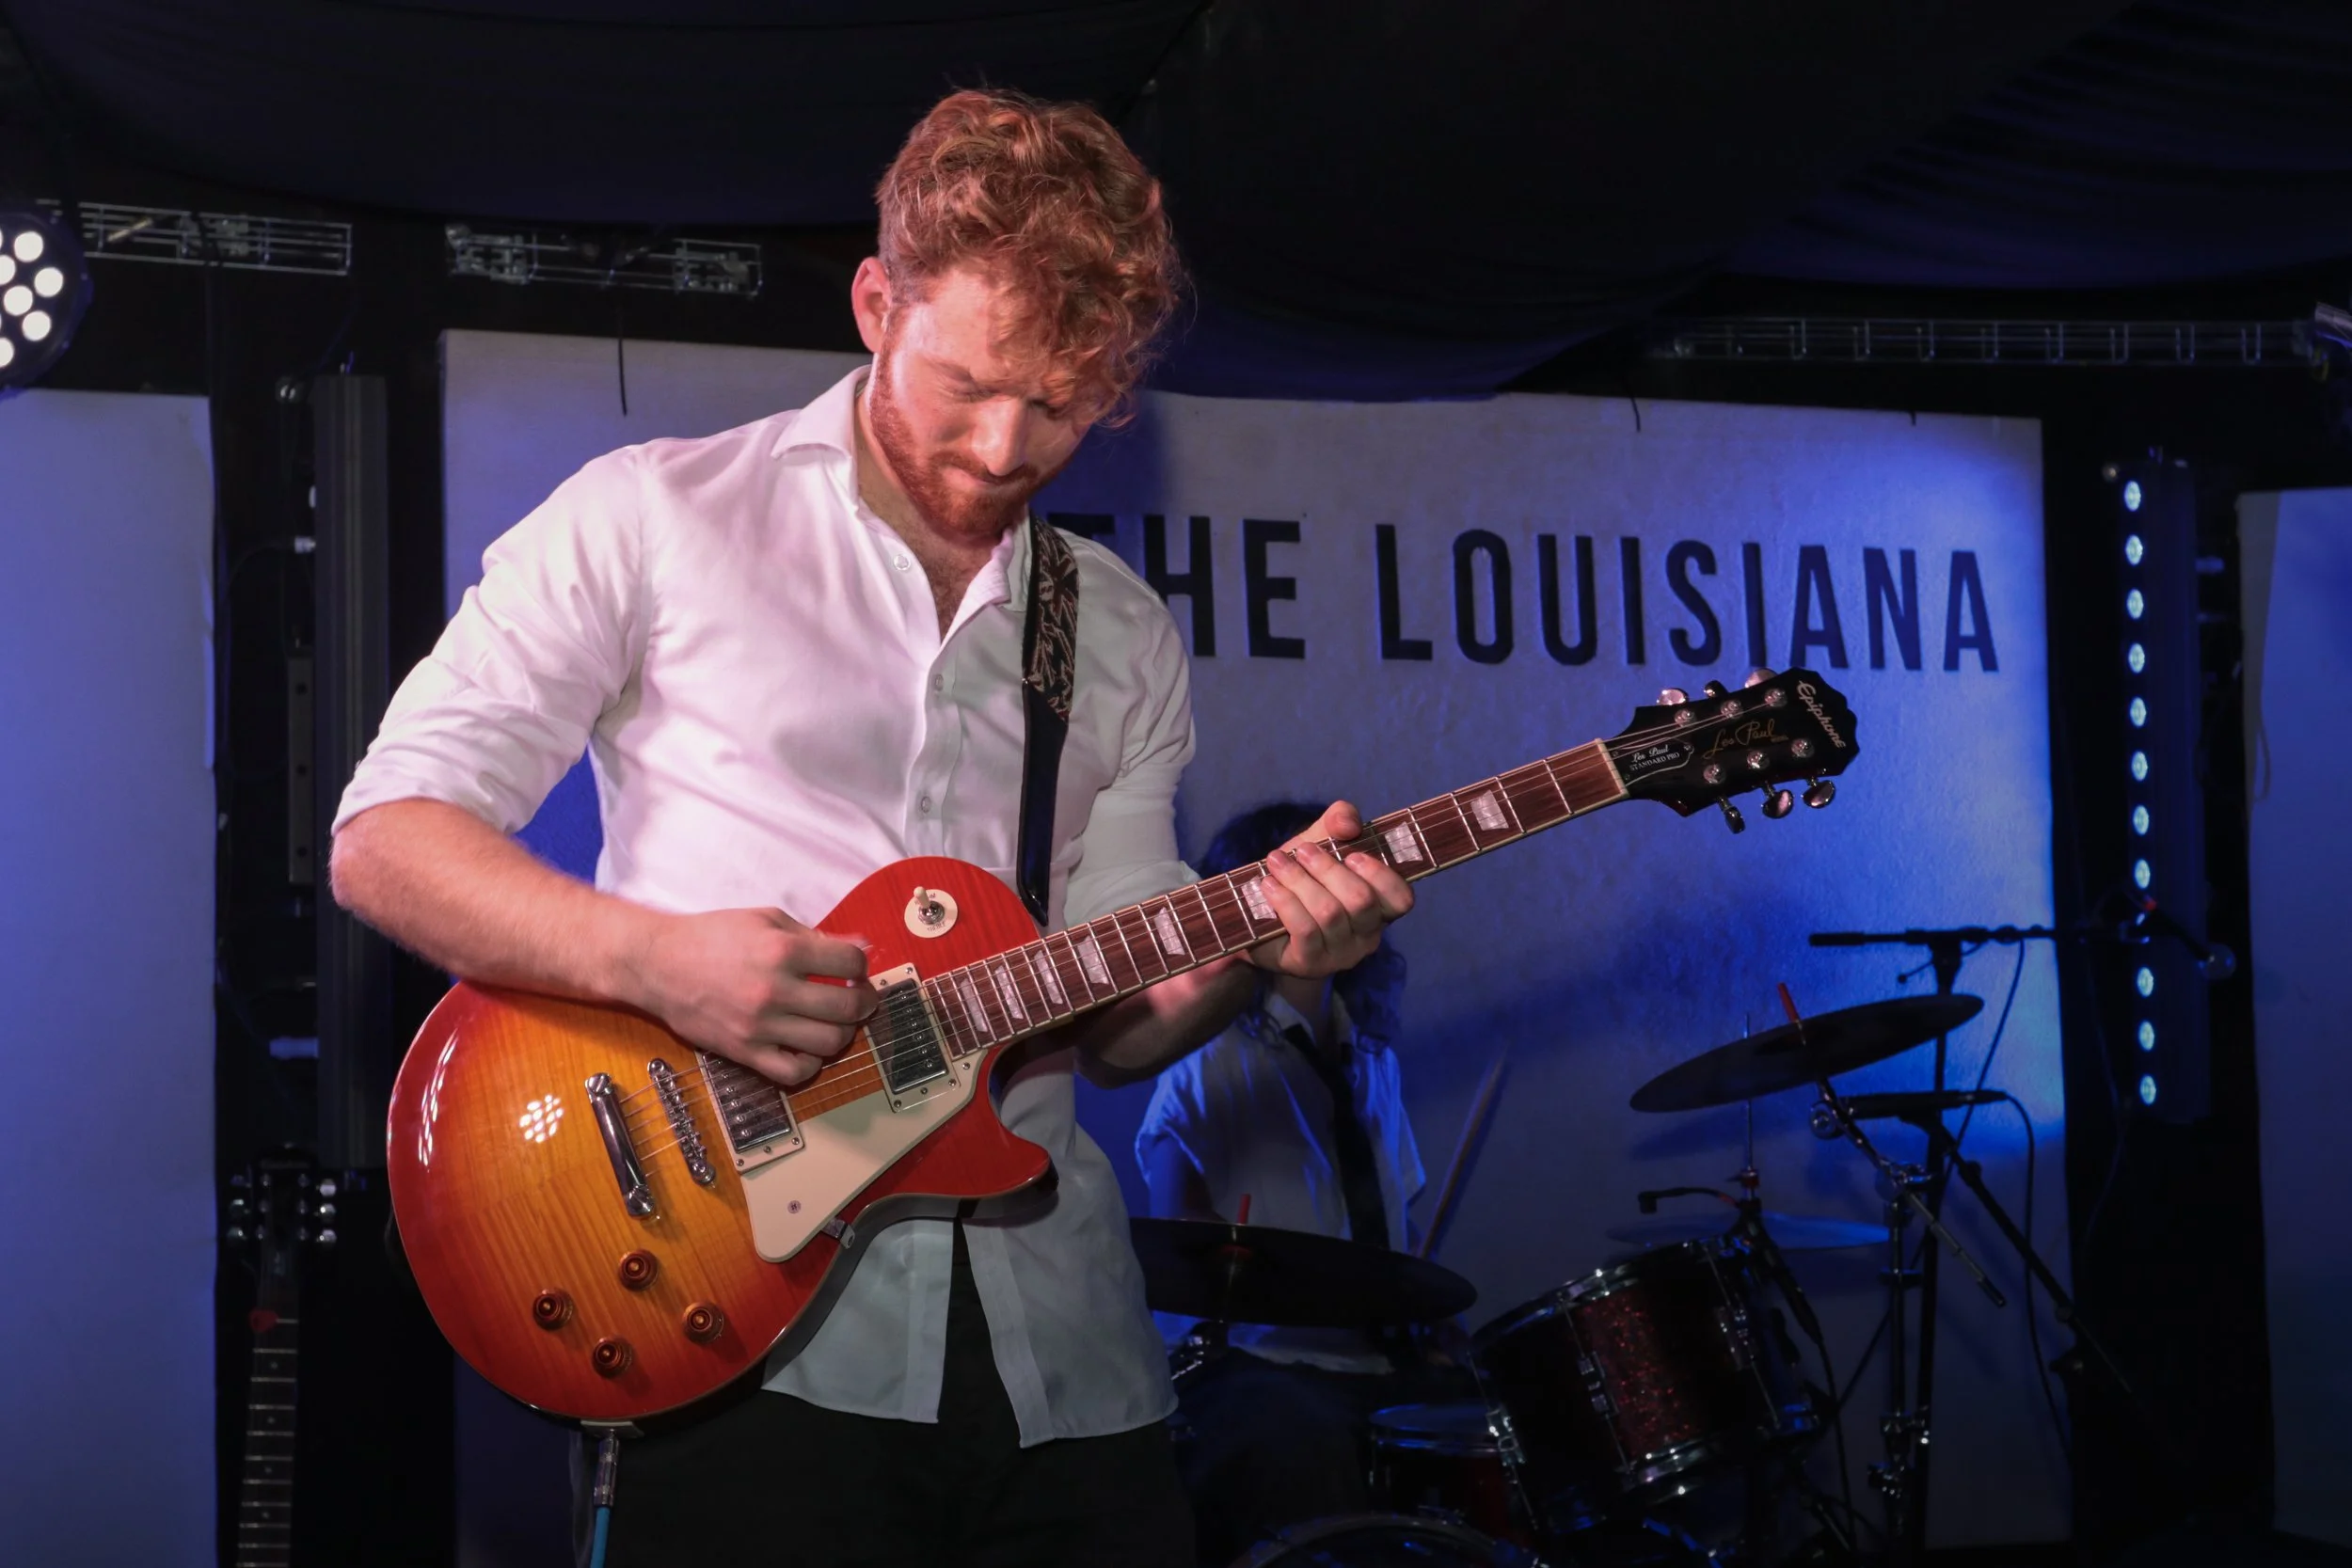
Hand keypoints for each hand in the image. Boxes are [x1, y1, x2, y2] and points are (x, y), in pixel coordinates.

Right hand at [626, 907, 875, 1084]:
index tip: (855, 967)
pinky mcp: (745, 1052)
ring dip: (844, 1033)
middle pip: (848, 1006)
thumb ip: (813, 935)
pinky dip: (811, 1063)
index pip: (851, 962)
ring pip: (829, 1042)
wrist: (658, 965)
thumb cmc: (712, 936)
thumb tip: (859, 947)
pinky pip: (794, 1072)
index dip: (861, 964)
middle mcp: (775, 990)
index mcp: (783, 950)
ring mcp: (760, 1025)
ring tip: (836, 1022)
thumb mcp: (765, 920)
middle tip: (861, 998)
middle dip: (865, 1001)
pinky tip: (807, 1048)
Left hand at [1245, 801, 1413, 978]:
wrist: (1258, 918)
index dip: (1380, 874)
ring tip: (1277, 863)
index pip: (1401, 898)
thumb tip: (1349, 825)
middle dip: (1328, 869)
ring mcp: (1341, 954)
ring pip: (1330, 913)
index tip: (1351, 854)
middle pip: (1361, 900)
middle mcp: (1367, 936)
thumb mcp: (1320, 842)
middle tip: (1302, 851)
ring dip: (1300, 881)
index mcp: (1379, 908)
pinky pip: (1305, 930)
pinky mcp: (1311, 964)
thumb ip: (1338, 823)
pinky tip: (1269, 886)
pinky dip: (1286, 902)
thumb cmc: (1301, 879)